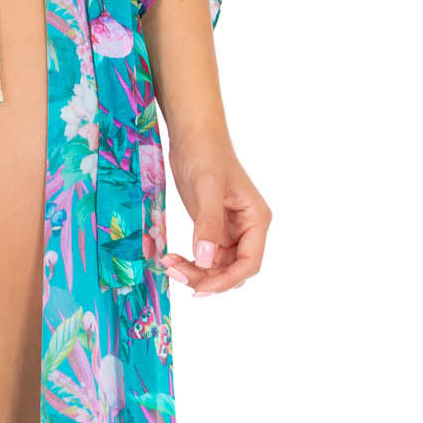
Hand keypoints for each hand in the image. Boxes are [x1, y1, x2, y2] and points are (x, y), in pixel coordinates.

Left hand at [159, 133, 270, 296]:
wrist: (193, 134)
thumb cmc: (206, 153)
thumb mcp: (207, 187)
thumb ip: (208, 223)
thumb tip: (206, 259)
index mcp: (255, 220)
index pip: (249, 262)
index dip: (227, 280)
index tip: (201, 288)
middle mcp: (246, 229)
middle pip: (232, 269)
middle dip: (206, 277)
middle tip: (174, 271)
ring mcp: (228, 230)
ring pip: (216, 266)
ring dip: (194, 271)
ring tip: (167, 263)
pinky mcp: (210, 228)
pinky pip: (203, 255)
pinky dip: (188, 260)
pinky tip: (169, 257)